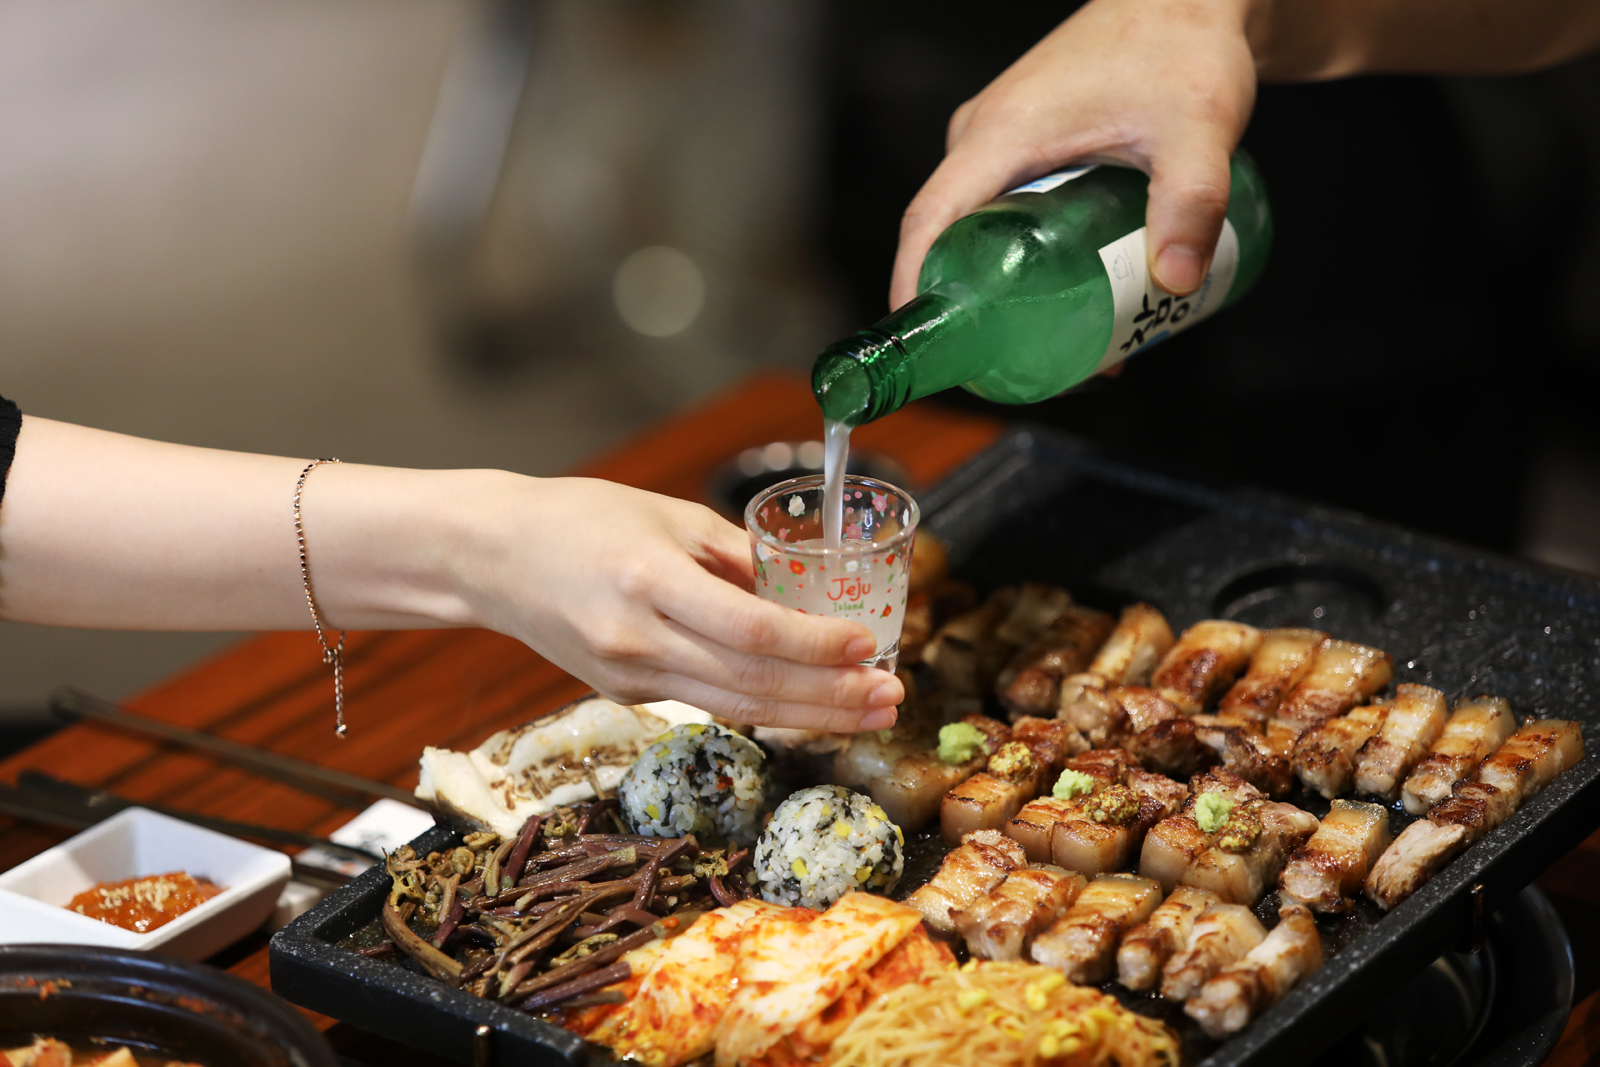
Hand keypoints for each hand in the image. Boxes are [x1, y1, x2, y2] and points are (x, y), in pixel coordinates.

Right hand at [460, 476, 904, 731]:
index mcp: (647, 579)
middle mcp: (636, 639)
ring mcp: (627, 675)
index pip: (750, 630)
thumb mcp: (666, 514)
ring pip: (735, 707)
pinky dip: (765, 704)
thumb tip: (808, 591)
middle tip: (893, 696)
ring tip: (870, 712)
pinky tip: (810, 702)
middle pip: (752, 683)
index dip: (816, 644)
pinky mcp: (623, 692)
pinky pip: (707, 701)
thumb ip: (738, 556)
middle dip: (832, 696)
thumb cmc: (579, 518)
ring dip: (811, 714)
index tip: (869, 643)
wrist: (491, 557)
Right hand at [889, 0, 1256, 308]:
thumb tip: (1178, 281)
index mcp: (1000, 132)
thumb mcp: (1198, 128)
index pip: (928, 219)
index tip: (925, 341)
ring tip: (1052, 337)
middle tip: (1015, 361)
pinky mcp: (1023, 143)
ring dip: (1001, 285)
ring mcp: (1000, 139)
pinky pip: (999, 210)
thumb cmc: (1183, 43)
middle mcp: (985, 135)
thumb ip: (1192, 201)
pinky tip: (1063, 292)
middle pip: (951, 236)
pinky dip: (1017, 257)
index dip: (914, 284)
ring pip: (978, 227)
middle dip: (973, 307)